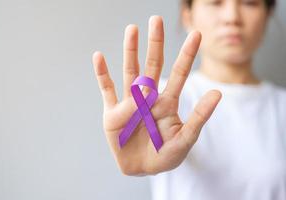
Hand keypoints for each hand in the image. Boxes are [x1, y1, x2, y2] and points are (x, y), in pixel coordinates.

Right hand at [92, 16, 221, 175]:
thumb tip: (217, 92)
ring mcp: (129, 103)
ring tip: (132, 30)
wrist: (141, 169)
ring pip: (129, 72)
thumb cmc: (165, 155)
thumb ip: (199, 117)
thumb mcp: (185, 139)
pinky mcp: (112, 112)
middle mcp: (148, 97)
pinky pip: (106, 90)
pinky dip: (102, 74)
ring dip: (130, 51)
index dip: (187, 55)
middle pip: (152, 66)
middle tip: (156, 20)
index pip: (178, 74)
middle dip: (155, 44)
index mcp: (166, 103)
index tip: (196, 34)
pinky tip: (98, 56)